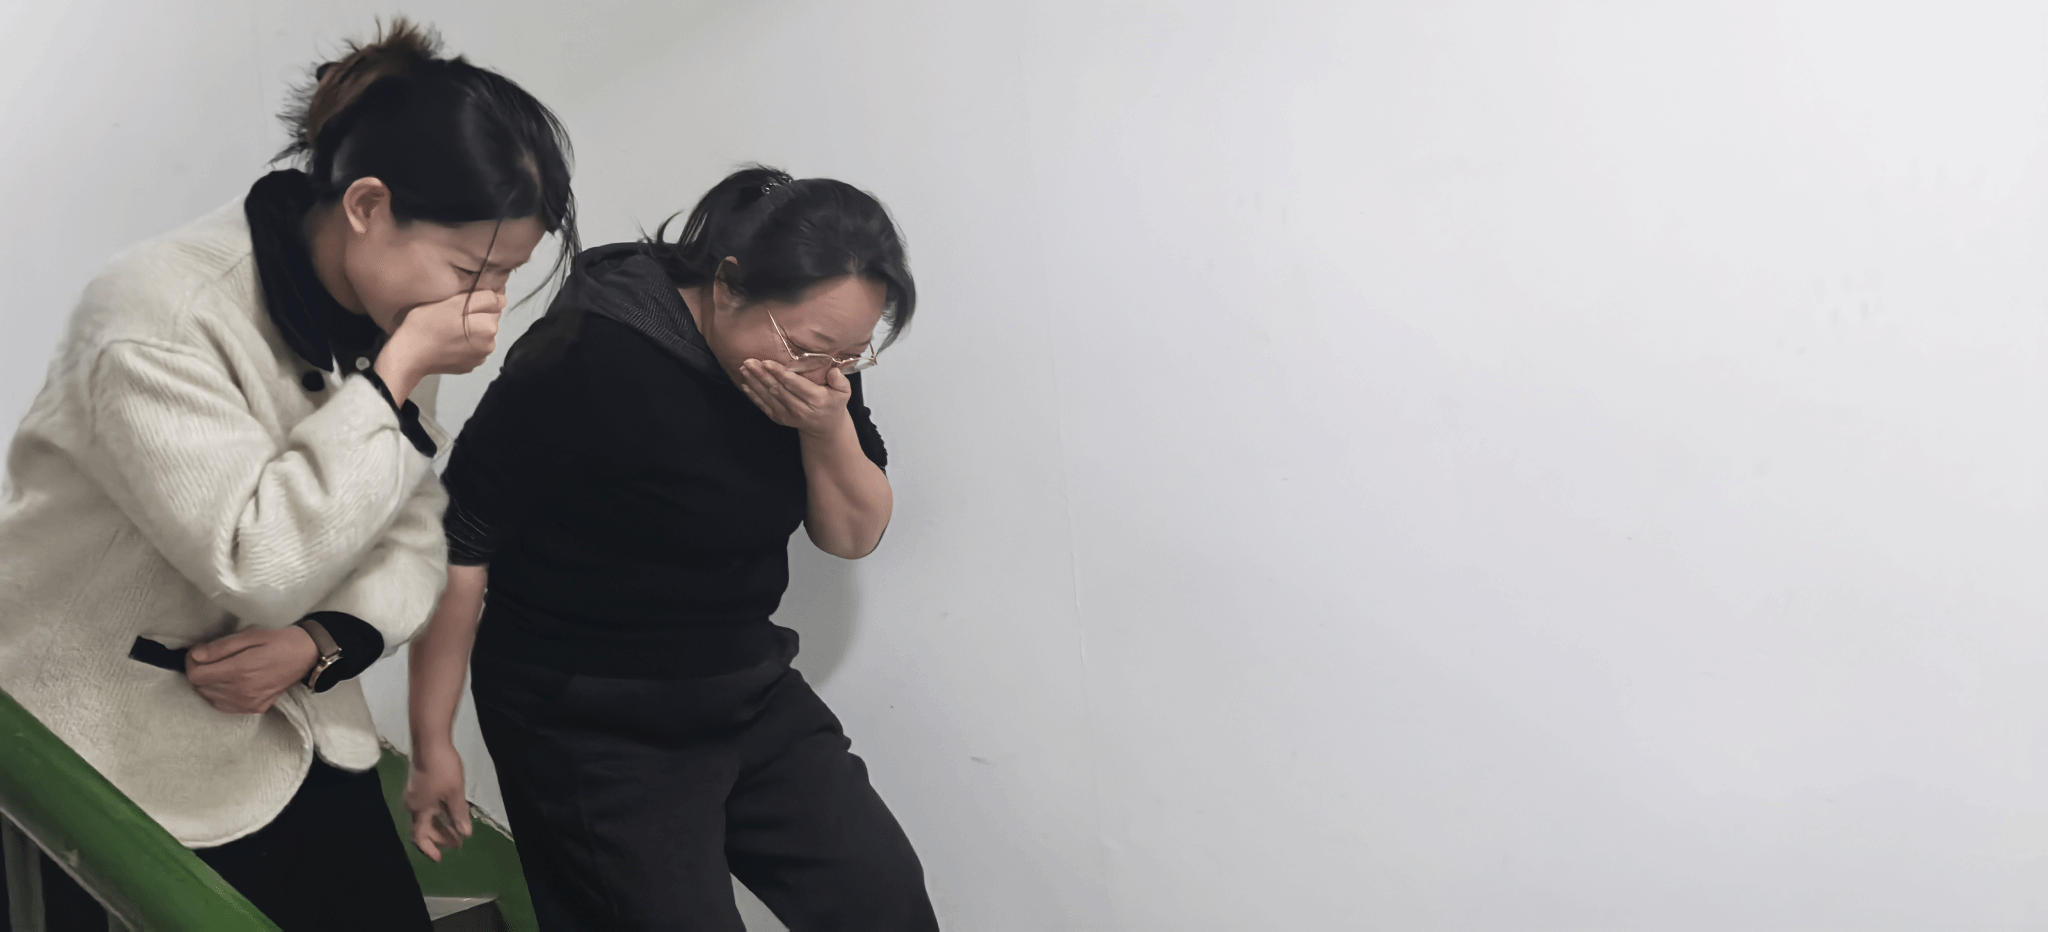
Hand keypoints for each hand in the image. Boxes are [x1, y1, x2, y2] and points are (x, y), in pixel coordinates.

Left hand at [184, 626, 318, 714]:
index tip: (199, 652)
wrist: (307, 655)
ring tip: (220, 669)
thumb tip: (196, 656)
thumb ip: (221, 646)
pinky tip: (228, 683)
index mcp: (240, 670)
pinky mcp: (254, 709)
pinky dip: (218, 695)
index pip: (196, 675)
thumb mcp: (250, 635)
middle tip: (210, 658)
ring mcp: (248, 703)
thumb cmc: (278, 640)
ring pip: (209, 697)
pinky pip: (223, 706)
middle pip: (200, 687)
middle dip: (199, 671)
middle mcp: (242, 691)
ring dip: (208, 683)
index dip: (191, 662)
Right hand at [378, 289, 506, 398]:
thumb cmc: (427, 323)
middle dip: (476, 314)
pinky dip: (464, 342)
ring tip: (448, 326)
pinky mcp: (468, 366)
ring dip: (471, 328)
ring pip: (480, 334)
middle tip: (450, 312)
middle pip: (488, 319)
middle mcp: (491, 345)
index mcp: (489, 327)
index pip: (495, 303)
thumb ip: (483, 298)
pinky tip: (448, 340)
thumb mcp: (454, 302)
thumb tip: (502, 297)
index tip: (461, 299)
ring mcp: (480, 358)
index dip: (479, 297)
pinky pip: (472, 347)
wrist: (408, 356)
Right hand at [404, 743, 471, 861]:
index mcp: (419, 810)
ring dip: (440, 825)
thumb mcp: (455, 793)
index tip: (441, 858)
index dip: (430, 849)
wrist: (430, 742)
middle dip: (440, 838)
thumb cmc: (442, 769)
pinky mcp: (419, 784)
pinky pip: (428, 806)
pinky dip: (438, 814)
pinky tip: (450, 811)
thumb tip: (464, 834)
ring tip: (456, 830)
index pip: (420, 837)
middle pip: (424, 828)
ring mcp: (415, 794)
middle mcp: (413, 805)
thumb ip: (458, 815)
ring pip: (427, 817)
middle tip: (457, 844)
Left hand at [736, 359, 851, 437]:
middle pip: (778, 389)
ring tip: (744, 369)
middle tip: (749, 361)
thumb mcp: (844, 392)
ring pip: (768, 396)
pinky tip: (745, 384)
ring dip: (754, 382)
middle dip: (762, 375)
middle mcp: (800, 409)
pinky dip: (753, 395)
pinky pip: (764, 406)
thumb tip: (833, 371)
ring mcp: (787, 415)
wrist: (825, 427)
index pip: (795, 385)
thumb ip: (840, 381)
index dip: (780, 374)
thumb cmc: (833, 403)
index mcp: (816, 400)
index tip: (767, 362)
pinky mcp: (779, 418)